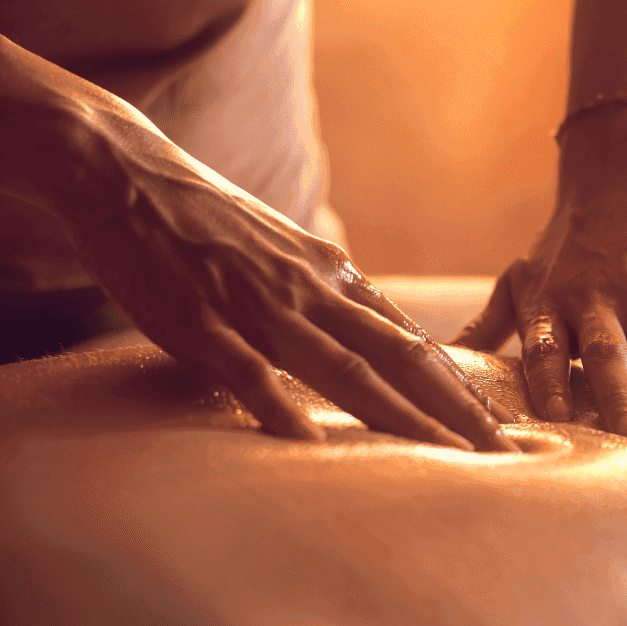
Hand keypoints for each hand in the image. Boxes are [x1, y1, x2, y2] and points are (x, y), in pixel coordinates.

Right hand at [55, 101, 516, 450]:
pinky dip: (281, 408)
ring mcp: (259, 306)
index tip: (495, 423)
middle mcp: (312, 290)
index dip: (458, 384)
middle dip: (454, 409)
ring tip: (444, 456)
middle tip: (501, 451)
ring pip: (344, 370)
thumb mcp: (284, 253)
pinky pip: (248, 372)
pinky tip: (309, 445)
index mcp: (332, 276)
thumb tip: (365, 339)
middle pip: (400, 358)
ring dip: (400, 416)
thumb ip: (325, 298)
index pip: (411, 340)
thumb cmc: (205, 220)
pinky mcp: (201, 321)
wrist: (125, 169)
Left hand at [454, 101, 626, 438]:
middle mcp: (595, 300)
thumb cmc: (560, 247)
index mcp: (550, 304)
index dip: (547, 382)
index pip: (544, 348)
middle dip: (616, 397)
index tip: (551, 421)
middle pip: (605, 352)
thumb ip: (483, 328)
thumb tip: (429, 364)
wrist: (618, 182)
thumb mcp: (517, 281)